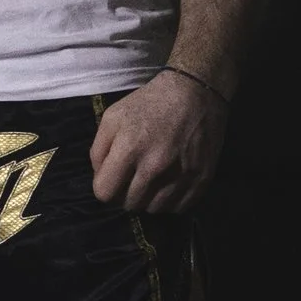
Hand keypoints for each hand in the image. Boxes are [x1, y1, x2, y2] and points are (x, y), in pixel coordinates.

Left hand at [89, 69, 227, 216]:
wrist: (195, 91)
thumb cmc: (149, 103)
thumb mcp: (113, 116)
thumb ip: (98, 150)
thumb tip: (99, 177)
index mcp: (129, 149)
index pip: (105, 193)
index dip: (105, 188)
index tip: (113, 179)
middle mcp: (155, 166)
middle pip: (130, 204)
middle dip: (126, 194)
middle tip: (133, 179)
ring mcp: (181, 175)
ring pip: (154, 209)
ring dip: (149, 199)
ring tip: (152, 182)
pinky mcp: (201, 178)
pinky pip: (179, 208)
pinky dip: (171, 201)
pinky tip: (169, 185)